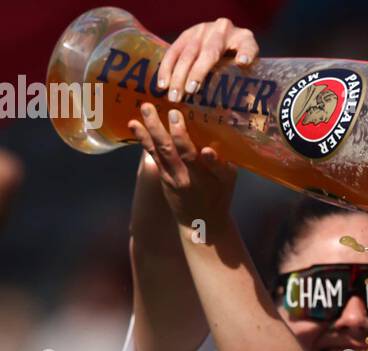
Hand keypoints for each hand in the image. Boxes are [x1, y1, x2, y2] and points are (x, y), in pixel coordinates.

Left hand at [130, 103, 235, 225]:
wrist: (201, 222)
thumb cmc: (218, 195)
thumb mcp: (229, 180)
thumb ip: (224, 158)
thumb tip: (221, 124)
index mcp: (220, 178)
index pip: (217, 169)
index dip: (212, 161)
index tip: (207, 151)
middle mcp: (196, 178)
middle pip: (187, 155)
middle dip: (179, 135)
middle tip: (174, 113)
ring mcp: (177, 177)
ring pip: (165, 150)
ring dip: (155, 128)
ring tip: (147, 108)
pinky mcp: (163, 175)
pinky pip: (152, 153)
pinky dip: (143, 137)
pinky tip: (133, 124)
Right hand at [157, 18, 258, 103]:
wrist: (229, 39)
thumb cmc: (243, 60)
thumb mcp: (253, 63)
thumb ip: (250, 66)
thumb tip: (243, 67)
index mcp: (242, 37)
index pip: (244, 46)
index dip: (243, 53)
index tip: (241, 63)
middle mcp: (221, 30)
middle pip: (207, 53)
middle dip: (196, 74)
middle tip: (187, 94)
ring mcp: (202, 30)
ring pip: (187, 53)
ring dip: (177, 75)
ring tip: (173, 95)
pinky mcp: (187, 35)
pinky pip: (174, 51)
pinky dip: (167, 68)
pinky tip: (162, 84)